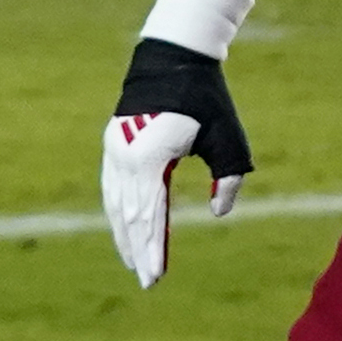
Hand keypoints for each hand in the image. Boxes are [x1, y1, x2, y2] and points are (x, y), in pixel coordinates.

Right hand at [101, 39, 251, 286]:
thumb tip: (219, 212)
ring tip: (134, 263)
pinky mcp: (113, 144)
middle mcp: (125, 157)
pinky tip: (126, 229)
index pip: (150, 215)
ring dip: (124, 235)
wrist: (173, 57)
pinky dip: (118, 213)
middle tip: (148, 283)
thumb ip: (228, 177)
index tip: (156, 277)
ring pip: (116, 204)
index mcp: (151, 158)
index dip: (153, 249)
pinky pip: (113, 188)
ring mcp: (114, 150)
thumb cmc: (207, 99)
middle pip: (129, 216)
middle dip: (138, 251)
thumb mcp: (228, 139)